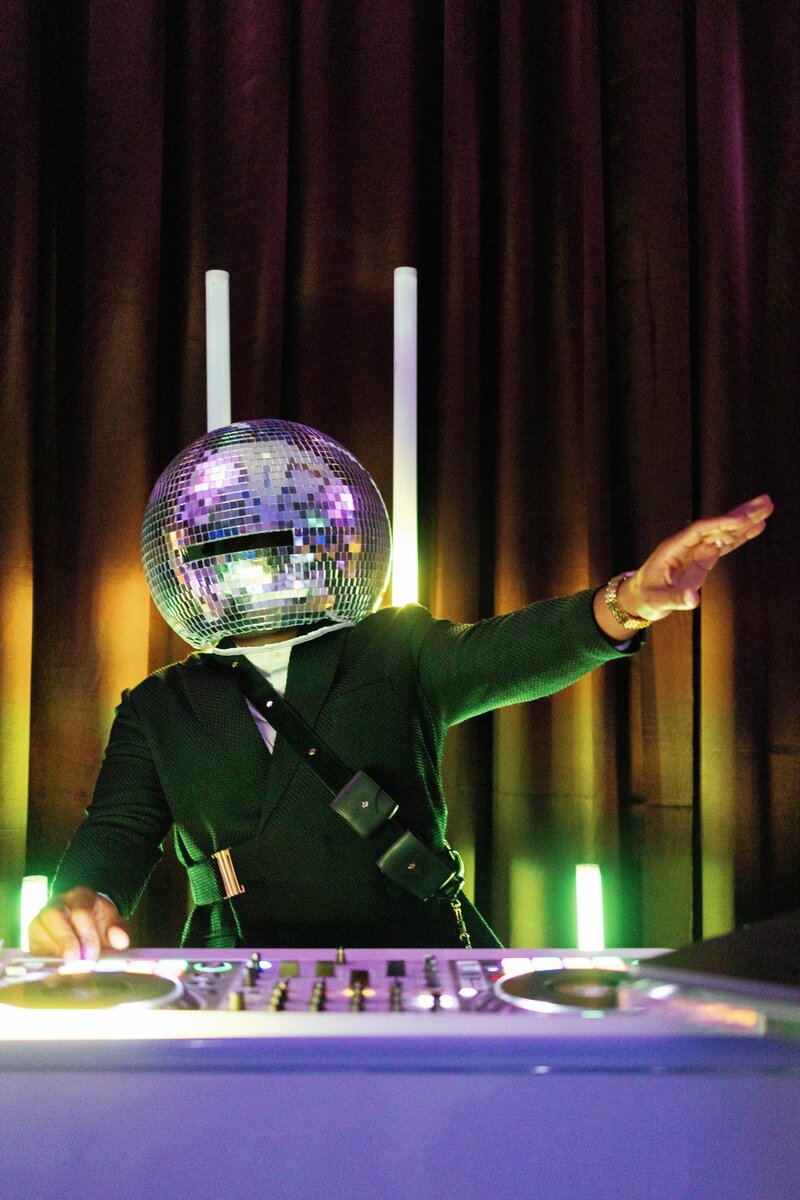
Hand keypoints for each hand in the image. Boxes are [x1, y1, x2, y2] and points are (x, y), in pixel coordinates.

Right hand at [27, 887, 129, 960]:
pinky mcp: (33, 935)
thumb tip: (121, 941)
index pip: (81, 910)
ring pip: (39, 928)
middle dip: (66, 940)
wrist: (87, 923)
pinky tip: (56, 969)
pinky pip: (32, 944)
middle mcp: (57, 903)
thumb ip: (119, 931)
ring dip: (53, 950)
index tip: (92, 955)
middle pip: (55, 915)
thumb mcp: (113, 924)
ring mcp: (42, 917)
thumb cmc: (99, 924)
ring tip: (66, 967)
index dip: (86, 934)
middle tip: (76, 961)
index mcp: (80, 896)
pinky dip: (44, 958)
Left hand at [594, 494, 773, 636]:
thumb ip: (676, 599)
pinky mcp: (702, 559)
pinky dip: (741, 537)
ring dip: (745, 521)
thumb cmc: (645, 598)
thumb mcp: (657, 600)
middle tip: (765, 502)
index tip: (743, 519)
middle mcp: (687, 545)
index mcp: (674, 548)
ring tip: (767, 508)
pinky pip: (724, 545)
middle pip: (716, 525)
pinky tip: (757, 528)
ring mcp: (696, 551)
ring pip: (723, 532)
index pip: (701, 531)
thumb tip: (695, 599)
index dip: (721, 524)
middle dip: (740, 514)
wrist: (638, 598)